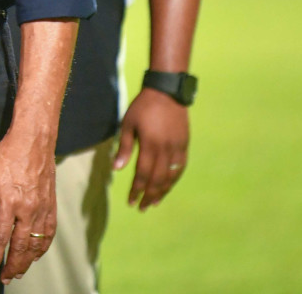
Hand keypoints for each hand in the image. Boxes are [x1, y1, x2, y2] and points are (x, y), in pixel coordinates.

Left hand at [0, 129, 56, 283]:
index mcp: (8, 202)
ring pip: (37, 243)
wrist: (33, 141)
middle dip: (12, 265)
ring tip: (19, 272)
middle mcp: (27, 209)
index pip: (0, 237)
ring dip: (28, 261)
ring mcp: (42, 209)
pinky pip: (49, 233)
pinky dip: (43, 247)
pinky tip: (37, 254)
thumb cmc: (5, 155)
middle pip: (21, 246)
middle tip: (5, 278)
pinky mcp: (51, 206)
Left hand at [115, 88, 189, 210]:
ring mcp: (177, 149)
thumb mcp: (128, 124)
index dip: (137, 190)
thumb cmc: (143, 107)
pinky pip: (180, 168)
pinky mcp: (184, 146)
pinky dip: (174, 180)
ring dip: (162, 192)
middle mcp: (166, 150)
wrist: (167, 93)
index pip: (143, 174)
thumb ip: (124, 147)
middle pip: (158, 180)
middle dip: (148, 195)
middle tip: (141, 207)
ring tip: (153, 203)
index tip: (131, 201)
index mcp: (150, 145)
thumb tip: (117, 168)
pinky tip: (167, 187)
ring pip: (171, 177)